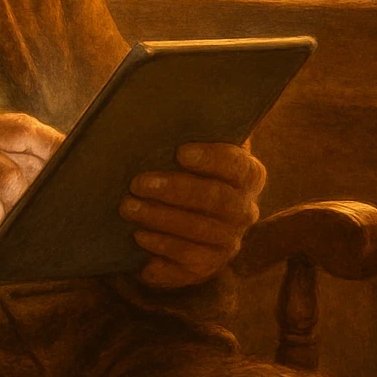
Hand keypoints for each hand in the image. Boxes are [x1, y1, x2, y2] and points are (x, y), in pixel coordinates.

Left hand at [119, 142, 266, 288]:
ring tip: (128, 208)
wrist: (183, 211)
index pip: (237, 166)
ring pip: (198, 232)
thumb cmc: (183, 169)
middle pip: (216, 200)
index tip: (180, 152)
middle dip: (175, 191)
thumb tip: (161, 110)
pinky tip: (139, 238)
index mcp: (247, 175)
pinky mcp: (208, 266)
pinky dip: (162, 251)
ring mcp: (228, 241)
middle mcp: (244, 210)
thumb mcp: (192, 147)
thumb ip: (187, 132)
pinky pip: (187, 263)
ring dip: (161, 220)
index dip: (211, 159)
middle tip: (138, 183)